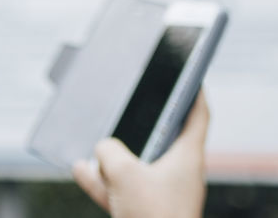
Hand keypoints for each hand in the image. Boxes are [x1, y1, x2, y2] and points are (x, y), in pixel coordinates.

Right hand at [71, 91, 208, 217]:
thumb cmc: (153, 217)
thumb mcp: (124, 173)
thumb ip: (109, 152)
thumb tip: (102, 151)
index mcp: (187, 158)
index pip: (197, 115)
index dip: (193, 92)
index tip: (188, 74)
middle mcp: (179, 175)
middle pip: (161, 139)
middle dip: (140, 125)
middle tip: (131, 105)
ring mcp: (162, 197)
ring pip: (136, 167)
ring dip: (113, 156)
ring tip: (90, 142)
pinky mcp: (146, 216)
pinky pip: (122, 191)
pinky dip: (103, 181)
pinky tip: (79, 170)